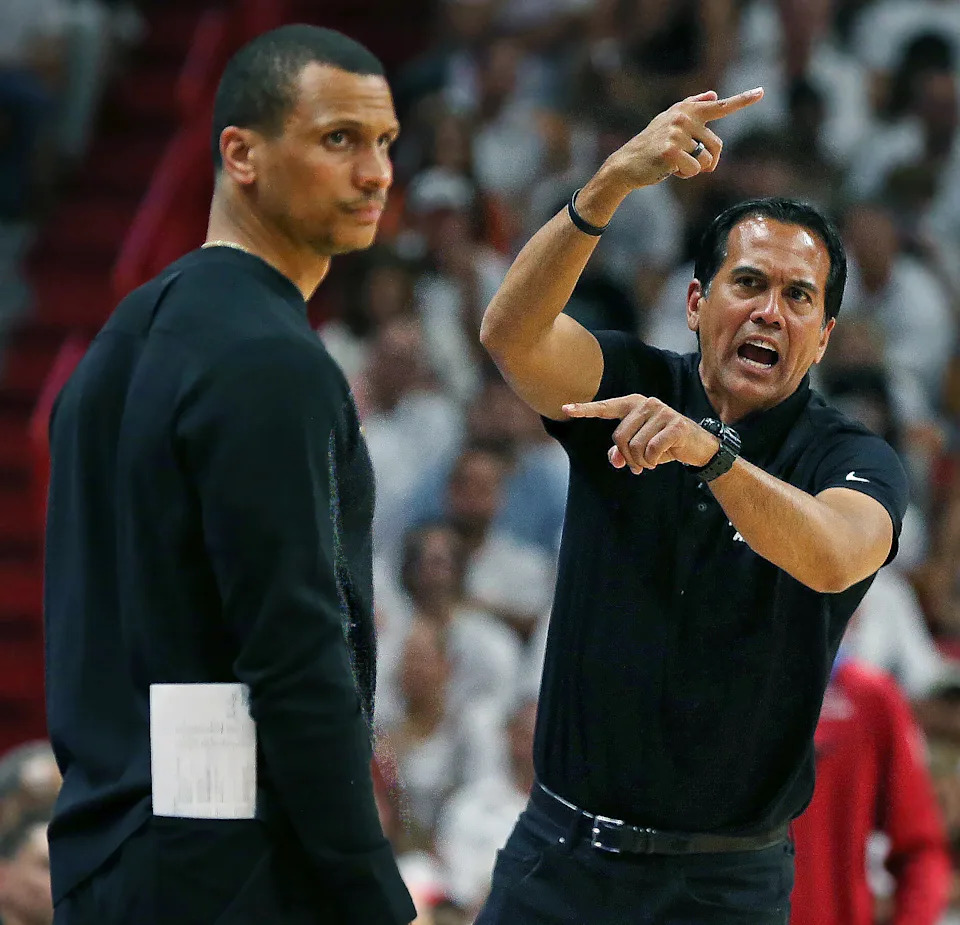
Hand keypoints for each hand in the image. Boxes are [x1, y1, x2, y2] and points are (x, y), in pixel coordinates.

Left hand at [562, 394, 719, 473]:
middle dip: (627, 457)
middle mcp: (646, 403)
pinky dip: (653, 461)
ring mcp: (661, 412)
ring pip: (635, 446)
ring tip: (650, 462)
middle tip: (637, 466)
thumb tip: (614, 459)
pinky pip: (652, 450)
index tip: (565, 408)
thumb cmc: (664, 445)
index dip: (585, 409)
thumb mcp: (640, 449)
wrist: (697, 446)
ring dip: (641, 461)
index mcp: (634, 404)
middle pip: (619, 437)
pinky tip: (660, 460)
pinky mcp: (675, 424)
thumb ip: (622, 452)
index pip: (606, 407)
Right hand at [601, 87, 763, 189]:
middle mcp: (683, 117)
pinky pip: (694, 169)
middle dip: (708, 161)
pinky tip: (669, 171)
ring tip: (675, 166)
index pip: (720, 107)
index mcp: (686, 109)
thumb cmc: (650, 146)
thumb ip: (693, 107)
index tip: (761, 92)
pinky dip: (685, 176)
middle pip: (716, 145)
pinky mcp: (671, 150)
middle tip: (690, 165)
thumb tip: (714, 95)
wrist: (626, 164)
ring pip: (705, 160)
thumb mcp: (669, 122)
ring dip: (694, 169)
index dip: (743, 100)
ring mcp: (676, 132)